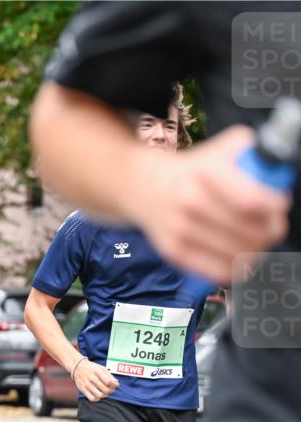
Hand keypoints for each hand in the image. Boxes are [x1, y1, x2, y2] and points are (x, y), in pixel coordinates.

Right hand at [73, 359, 118, 401]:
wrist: (77, 367)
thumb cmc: (91, 368)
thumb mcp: (101, 368)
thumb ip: (109, 375)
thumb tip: (116, 383)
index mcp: (97, 372)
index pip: (108, 381)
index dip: (114, 385)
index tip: (115, 384)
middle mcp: (91, 378)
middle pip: (105, 390)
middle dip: (111, 391)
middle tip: (111, 389)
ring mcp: (86, 384)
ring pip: (99, 395)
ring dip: (105, 395)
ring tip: (105, 392)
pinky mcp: (82, 389)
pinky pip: (92, 398)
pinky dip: (97, 399)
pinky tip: (98, 395)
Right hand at [127, 125, 290, 284]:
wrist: (144, 186)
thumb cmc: (193, 170)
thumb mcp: (221, 148)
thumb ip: (252, 153)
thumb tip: (277, 173)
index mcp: (205, 173)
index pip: (252, 201)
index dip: (275, 207)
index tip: (279, 204)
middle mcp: (191, 202)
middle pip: (252, 232)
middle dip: (272, 229)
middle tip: (273, 224)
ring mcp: (180, 230)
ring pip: (240, 254)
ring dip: (257, 250)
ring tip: (257, 240)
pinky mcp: (174, 252)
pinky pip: (219, 271)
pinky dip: (238, 268)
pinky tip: (240, 256)